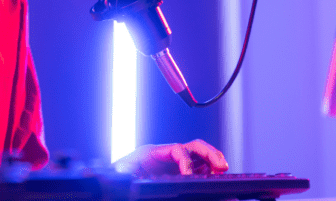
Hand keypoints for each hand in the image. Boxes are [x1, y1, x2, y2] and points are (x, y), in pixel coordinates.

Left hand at [113, 139, 228, 177]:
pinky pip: (197, 171)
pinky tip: (216, 180)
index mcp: (150, 154)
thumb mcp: (122, 176)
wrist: (111, 188)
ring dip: (213, 161)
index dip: (186, 161)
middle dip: (209, 154)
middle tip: (221, 166)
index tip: (190, 176)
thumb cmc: (117, 179)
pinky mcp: (176, 178)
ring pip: (198, 158)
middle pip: (192, 148)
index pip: (176, 149)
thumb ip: (129, 175)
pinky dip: (208, 173)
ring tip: (223, 170)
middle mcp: (164, 158)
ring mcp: (172, 167)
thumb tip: (132, 177)